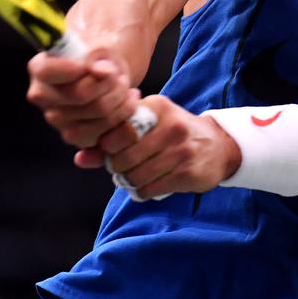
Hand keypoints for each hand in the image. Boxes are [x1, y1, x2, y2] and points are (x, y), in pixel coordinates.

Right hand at [26, 50, 140, 148]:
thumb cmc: (99, 57)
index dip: (76, 69)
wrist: (108, 74)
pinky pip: (102, 133)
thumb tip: (102, 72)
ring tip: (126, 88)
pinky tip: (127, 103)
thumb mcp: (100, 46)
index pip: (48, 71)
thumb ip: (99, 56)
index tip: (99, 65)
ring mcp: (55, 119)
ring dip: (119, 100)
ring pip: (96, 114)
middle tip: (120, 76)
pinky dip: (122, 117)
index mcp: (40, 68)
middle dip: (109, 84)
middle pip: (80, 94)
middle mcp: (42, 96)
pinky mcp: (73, 136)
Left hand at [77, 95, 242, 199]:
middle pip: (124, 156)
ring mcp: (182, 150)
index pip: (118, 129)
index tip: (110, 149)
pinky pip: (150, 189)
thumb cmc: (171, 133)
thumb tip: (80, 158)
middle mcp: (170, 126)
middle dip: (116, 167)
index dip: (107, 146)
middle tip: (119, 167)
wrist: (217, 145)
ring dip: (128, 181)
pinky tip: (146, 185)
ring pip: (135, 175)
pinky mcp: (188, 173)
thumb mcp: (147, 126)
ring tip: (132, 176)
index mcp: (157, 107)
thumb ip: (112, 139)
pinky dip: (141, 191)